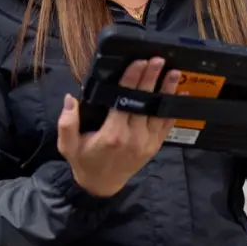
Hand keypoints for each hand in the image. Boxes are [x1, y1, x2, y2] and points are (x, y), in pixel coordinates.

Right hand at [56, 58, 180, 196]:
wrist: (102, 186)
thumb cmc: (84, 161)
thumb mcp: (67, 146)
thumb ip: (66, 123)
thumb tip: (71, 98)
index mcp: (112, 135)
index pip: (124, 101)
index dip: (132, 80)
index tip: (138, 62)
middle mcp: (133, 138)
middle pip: (144, 103)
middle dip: (151, 79)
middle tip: (157, 59)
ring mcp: (147, 142)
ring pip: (160, 112)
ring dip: (167, 91)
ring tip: (174, 72)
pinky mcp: (155, 146)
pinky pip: (167, 125)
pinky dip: (174, 108)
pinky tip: (180, 93)